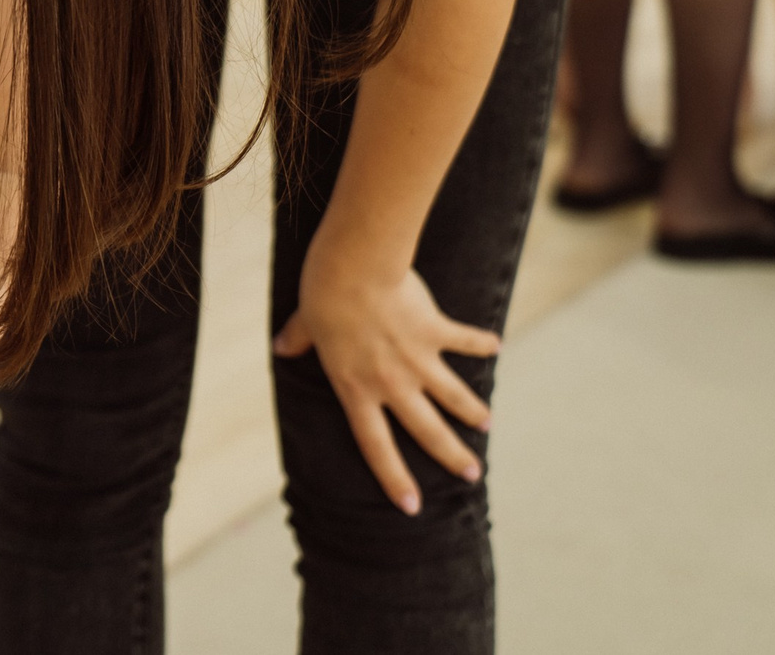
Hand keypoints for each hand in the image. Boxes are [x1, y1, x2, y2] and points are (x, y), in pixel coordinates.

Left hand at [273, 258, 498, 514]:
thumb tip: (280, 347)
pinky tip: (495, 346)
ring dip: (471, 410)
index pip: (375, 445)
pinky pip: (463, 340)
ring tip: (486, 424)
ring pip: (453, 396)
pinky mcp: (435, 332)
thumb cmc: (324, 295)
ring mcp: (418, 360)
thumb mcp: (306, 323)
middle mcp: (391, 383)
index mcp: (356, 388)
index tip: (412, 506)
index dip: (393, 478)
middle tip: (472, 474)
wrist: (355, 269)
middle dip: (451, 456)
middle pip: (426, 431)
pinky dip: (480, 343)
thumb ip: (298, 340)